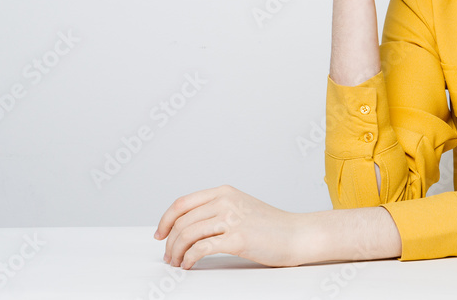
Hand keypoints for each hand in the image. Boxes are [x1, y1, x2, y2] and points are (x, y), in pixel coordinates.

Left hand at [154, 185, 305, 267]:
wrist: (296, 234)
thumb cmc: (271, 225)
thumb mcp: (240, 207)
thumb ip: (217, 209)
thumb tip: (188, 225)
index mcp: (224, 192)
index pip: (182, 203)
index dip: (165, 220)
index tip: (160, 234)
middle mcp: (225, 201)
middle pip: (181, 221)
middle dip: (169, 241)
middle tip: (169, 255)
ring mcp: (231, 219)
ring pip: (187, 235)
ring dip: (176, 252)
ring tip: (177, 262)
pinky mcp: (237, 238)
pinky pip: (201, 249)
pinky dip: (189, 259)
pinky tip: (189, 265)